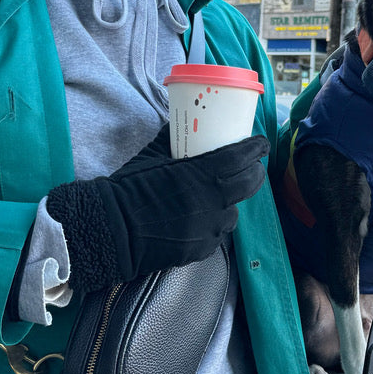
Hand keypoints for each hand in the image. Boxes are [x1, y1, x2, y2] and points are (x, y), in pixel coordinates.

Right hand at [47, 130, 268, 293]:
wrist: (112, 230)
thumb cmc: (128, 189)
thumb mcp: (151, 156)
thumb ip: (171, 140)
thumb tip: (178, 123)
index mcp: (201, 175)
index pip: (241, 158)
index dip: (256, 148)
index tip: (260, 143)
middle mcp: (212, 202)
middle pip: (248, 185)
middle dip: (253, 173)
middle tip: (250, 167)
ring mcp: (208, 229)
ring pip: (233, 213)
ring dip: (230, 203)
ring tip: (219, 197)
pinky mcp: (201, 250)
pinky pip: (216, 234)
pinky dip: (212, 225)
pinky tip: (200, 220)